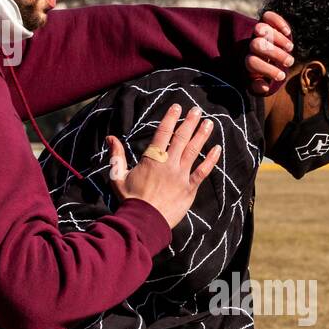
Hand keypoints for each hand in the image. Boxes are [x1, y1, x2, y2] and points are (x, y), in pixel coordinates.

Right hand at [106, 104, 220, 228]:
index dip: (170, 118)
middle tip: (196, 110)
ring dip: (202, 135)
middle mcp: (169, 164)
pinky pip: (203, 171)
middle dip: (189, 122)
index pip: (163, 133)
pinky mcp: (189, 188)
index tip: (177, 107)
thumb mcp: (118, 175)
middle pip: (182, 138)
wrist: (143, 221)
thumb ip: (116, 155)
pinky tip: (217, 149)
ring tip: (209, 123)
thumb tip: (110, 137)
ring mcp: (181, 176)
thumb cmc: (130, 199)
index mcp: (152, 159)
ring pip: (194, 151)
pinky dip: (211, 160)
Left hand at [246, 10, 294, 94]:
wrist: (266, 56)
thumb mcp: (259, 83)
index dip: (268, 70)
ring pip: (262, 29)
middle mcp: (251, 45)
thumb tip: (263, 87)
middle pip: (257, 45)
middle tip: (288, 62)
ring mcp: (258, 33)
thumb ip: (258, 87)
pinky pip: (268, 16)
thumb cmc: (265, 73)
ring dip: (279, 39)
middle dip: (276, 54)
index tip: (281, 76)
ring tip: (289, 48)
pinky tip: (287, 32)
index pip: (252, 62)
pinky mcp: (266, 22)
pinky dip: (279, 22)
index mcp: (249, 61)